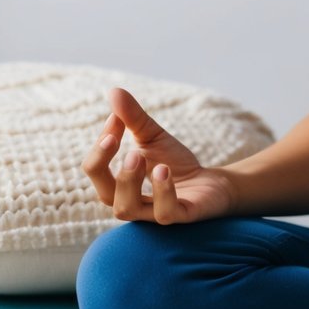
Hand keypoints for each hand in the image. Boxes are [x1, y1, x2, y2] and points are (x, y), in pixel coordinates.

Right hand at [83, 87, 236, 223]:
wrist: (213, 183)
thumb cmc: (176, 163)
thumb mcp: (153, 138)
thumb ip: (133, 119)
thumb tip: (114, 91)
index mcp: (119, 186)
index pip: (95, 171)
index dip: (100, 146)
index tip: (115, 118)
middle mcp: (133, 204)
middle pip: (105, 195)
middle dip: (104, 167)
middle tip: (116, 141)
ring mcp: (155, 214)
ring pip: (127, 209)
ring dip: (128, 181)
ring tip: (139, 155)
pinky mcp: (181, 216)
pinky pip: (165, 213)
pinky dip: (163, 192)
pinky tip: (164, 170)